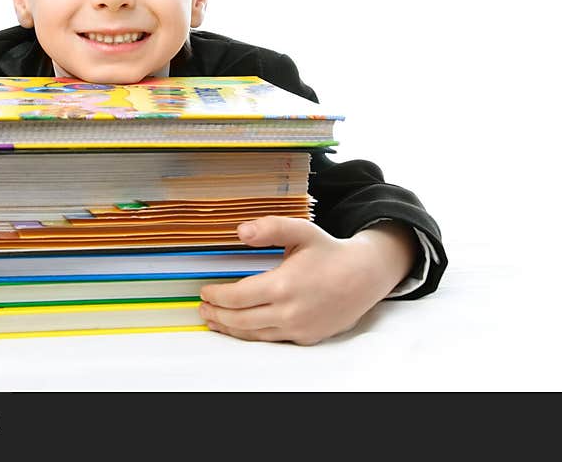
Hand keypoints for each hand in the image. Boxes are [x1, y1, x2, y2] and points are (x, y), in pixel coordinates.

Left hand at [199, 217, 414, 344]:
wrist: (364, 276)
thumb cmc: (330, 253)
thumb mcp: (301, 231)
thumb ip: (270, 228)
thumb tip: (241, 231)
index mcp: (284, 285)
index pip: (237, 297)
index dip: (216, 296)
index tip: (205, 291)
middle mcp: (290, 312)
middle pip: (240, 320)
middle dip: (217, 315)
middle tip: (203, 307)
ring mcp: (299, 328)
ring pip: (254, 334)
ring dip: (229, 328)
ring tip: (214, 319)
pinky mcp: (306, 337)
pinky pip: (271, 339)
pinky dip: (251, 334)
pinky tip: (241, 327)